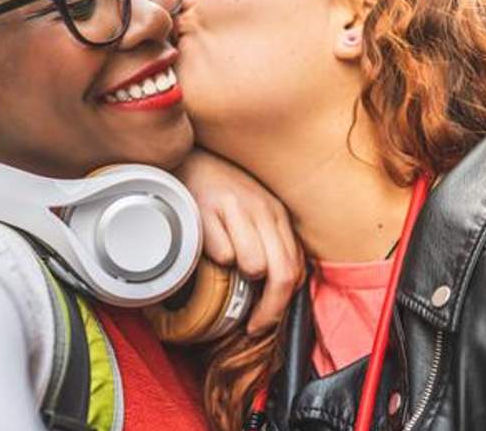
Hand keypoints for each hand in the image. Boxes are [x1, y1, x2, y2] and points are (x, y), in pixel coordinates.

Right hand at [176, 148, 303, 333]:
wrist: (190, 160)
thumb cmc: (221, 195)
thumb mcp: (254, 215)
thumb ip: (268, 245)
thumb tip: (275, 294)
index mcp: (278, 215)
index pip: (295, 269)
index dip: (283, 305)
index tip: (264, 322)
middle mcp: (264, 210)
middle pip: (282, 273)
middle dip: (268, 310)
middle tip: (252, 326)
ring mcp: (237, 209)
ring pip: (254, 266)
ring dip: (238, 276)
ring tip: (223, 265)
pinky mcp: (210, 209)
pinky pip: (221, 254)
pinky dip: (213, 259)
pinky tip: (204, 246)